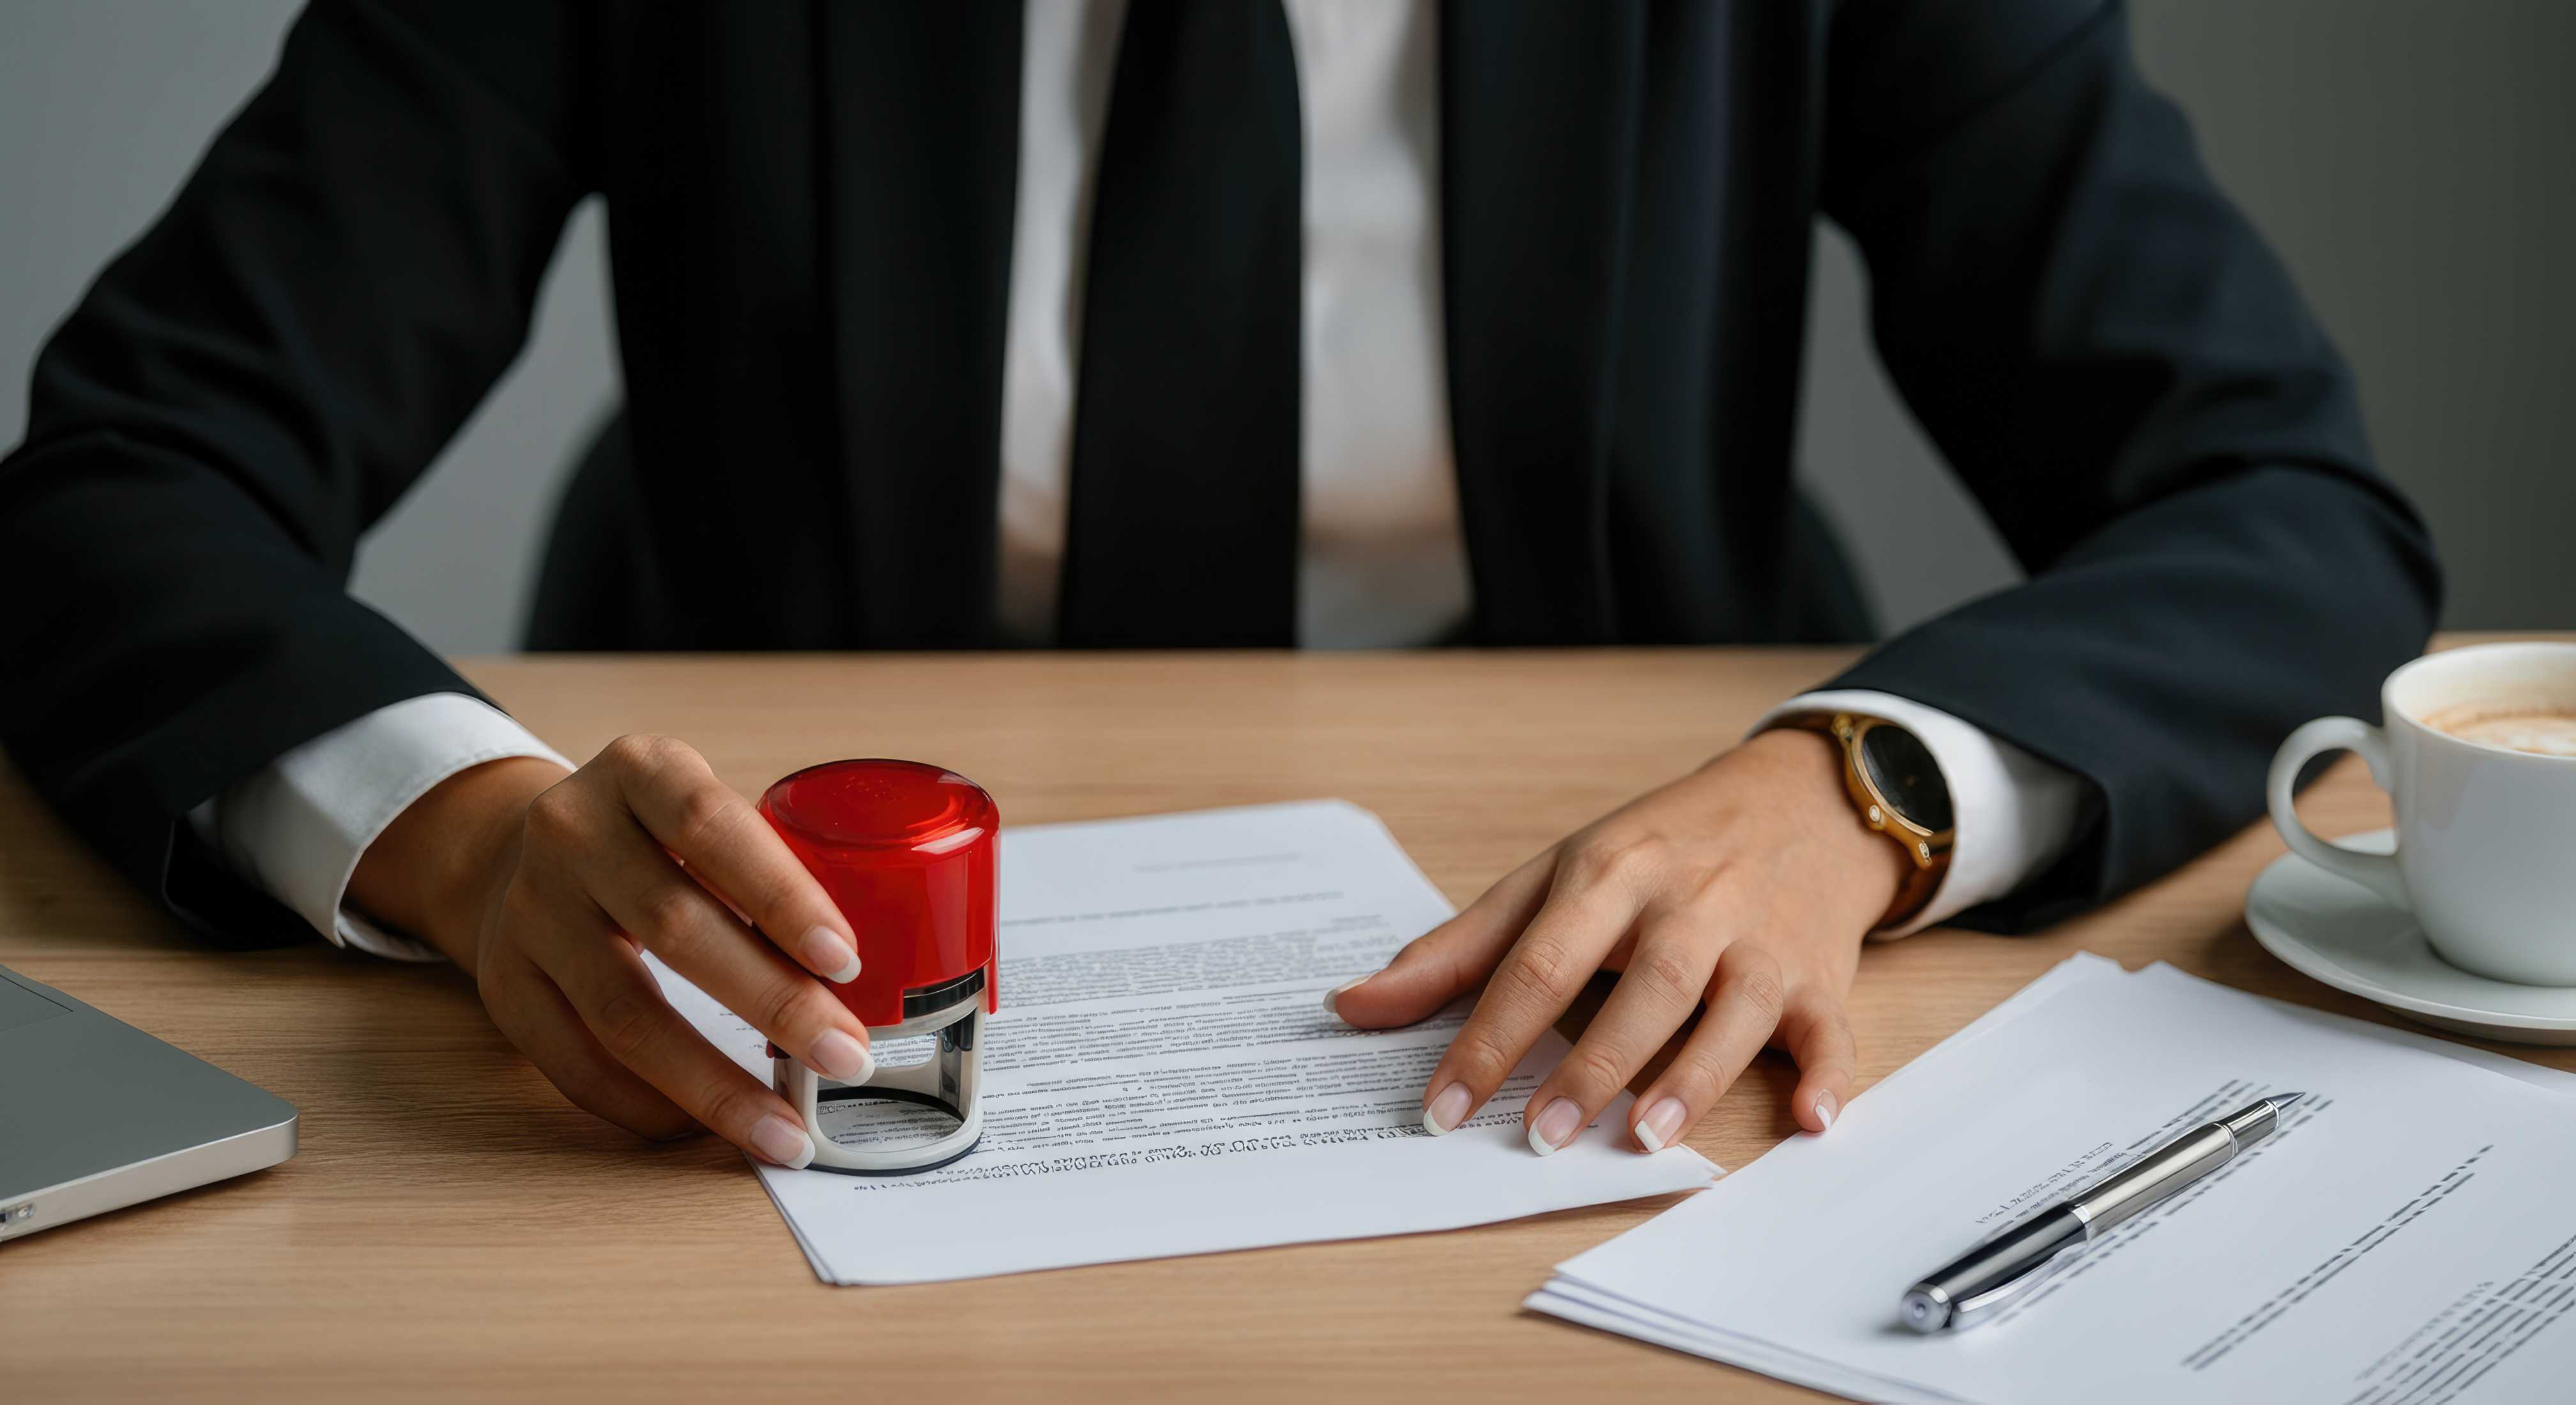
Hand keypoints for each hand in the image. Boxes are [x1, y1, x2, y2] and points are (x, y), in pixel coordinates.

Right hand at [348, 737, 871, 1167]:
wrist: (516, 851)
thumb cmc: (651, 838)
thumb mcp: (700, 814)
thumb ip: (767, 867)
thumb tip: (868, 978)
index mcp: (639, 771)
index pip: (710, 824)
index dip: (781, 895)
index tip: (845, 961)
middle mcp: (572, 832)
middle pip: (674, 926)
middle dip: (774, 1002)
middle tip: (846, 1056)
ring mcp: (528, 910)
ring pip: (624, 1013)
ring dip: (715, 1083)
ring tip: (786, 1128)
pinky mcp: (505, 984)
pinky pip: (578, 1063)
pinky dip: (650, 1106)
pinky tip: (708, 1128)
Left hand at [1328, 728, 1906, 1154]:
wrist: (1801, 800)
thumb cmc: (1660, 849)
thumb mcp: (1553, 878)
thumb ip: (1457, 949)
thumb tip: (1350, 1007)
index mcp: (1610, 873)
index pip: (1539, 961)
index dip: (1487, 1038)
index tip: (1442, 1107)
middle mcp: (1688, 904)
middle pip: (1642, 986)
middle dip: (1592, 1064)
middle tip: (1542, 1137)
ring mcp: (1760, 940)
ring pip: (1732, 1009)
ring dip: (1693, 1075)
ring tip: (1645, 1137)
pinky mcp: (1820, 974)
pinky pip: (1829, 1029)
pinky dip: (1828, 1074)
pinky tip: (1811, 1119)